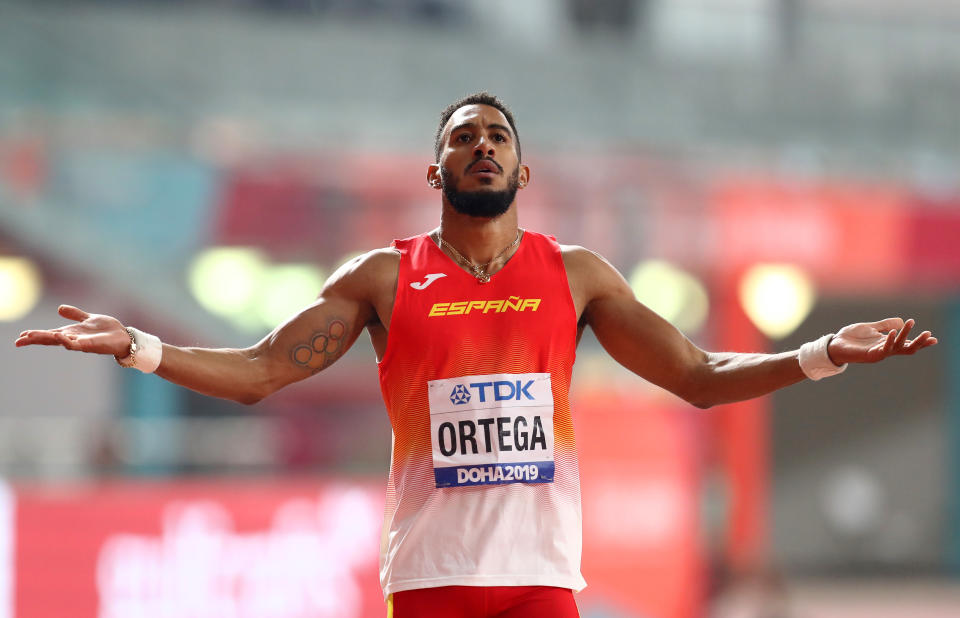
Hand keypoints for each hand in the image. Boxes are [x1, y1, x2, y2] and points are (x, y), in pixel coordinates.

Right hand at [14, 305, 130, 356]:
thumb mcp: (88, 318)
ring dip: (48, 339)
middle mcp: (74, 339)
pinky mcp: (91, 345)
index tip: (21, 335)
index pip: (50, 334)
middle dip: (36, 339)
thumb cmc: (107, 330)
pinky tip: (60, 337)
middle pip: (51, 339)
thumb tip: (59, 308)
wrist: (124, 337)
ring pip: (61, 342)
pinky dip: (67, 341)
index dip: (36, 335)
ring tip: (33, 336)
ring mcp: (82, 343)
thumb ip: (75, 314)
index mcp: (72, 333)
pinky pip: (77, 344)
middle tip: (19, 341)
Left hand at [828, 317, 936, 364]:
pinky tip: (892, 332)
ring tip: (911, 323)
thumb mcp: (870, 328)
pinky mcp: (869, 355)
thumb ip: (884, 325)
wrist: (834, 344)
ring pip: (896, 347)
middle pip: (906, 348)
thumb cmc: (850, 337)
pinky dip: (888, 341)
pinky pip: (882, 349)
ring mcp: (877, 353)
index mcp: (886, 343)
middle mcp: (884, 350)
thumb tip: (900, 321)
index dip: (919, 342)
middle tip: (929, 335)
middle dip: (918, 342)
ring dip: (905, 336)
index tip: (933, 338)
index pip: (906, 344)